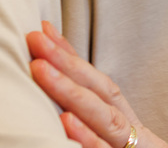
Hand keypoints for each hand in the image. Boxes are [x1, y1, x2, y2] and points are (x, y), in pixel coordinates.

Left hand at [27, 21, 167, 147]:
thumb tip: (61, 105)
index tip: (44, 30)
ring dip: (71, 94)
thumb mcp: (124, 144)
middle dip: (68, 65)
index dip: (74, 57)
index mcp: (129, 127)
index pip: (101, 85)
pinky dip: (85, 141)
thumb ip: (98, 122)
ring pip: (104, 121)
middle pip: (101, 95)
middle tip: (34, 40)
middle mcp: (133, 136)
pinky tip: (64, 125)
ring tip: (41, 70)